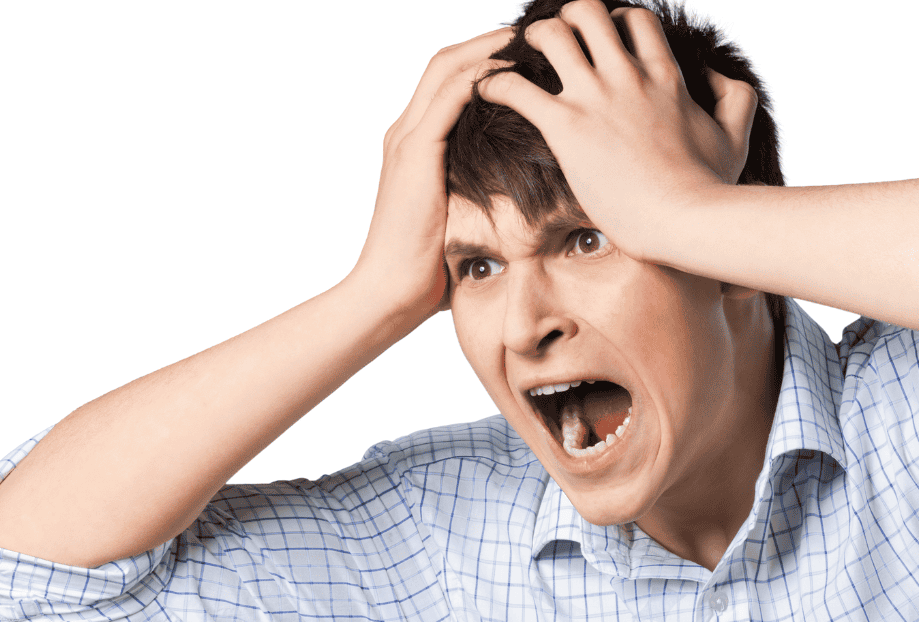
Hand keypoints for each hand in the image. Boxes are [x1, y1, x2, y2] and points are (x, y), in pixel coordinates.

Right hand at [352, 27, 512, 313]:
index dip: (483, 60)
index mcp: (414, 145)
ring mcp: (406, 141)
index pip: (448, 82)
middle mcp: (405, 133)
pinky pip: (446, 100)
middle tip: (529, 31)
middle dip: (486, 42)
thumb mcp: (461, 220)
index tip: (524, 53)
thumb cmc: (428, 270)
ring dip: (486, 49)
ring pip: (446, 70)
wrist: (389, 294)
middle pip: (446, 62)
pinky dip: (476, 78)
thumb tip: (526, 203)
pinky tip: (508, 69)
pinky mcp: (414, 155)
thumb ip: (480, 197)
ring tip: (523, 37)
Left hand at [477, 0, 756, 263]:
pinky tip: (486, 91)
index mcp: (664, 75)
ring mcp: (595, 99)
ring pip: (550, 34)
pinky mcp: (567, 128)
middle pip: (587, 11)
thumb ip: (734, 97)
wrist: (689, 221)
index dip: (612, 23)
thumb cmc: (713, 188)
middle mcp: (627, 76)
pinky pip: (516, 87)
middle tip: (552, 45)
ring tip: (516, 59)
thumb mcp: (736, 134)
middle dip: (566, 20)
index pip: (633, 20)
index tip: (599, 44)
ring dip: (529, 41)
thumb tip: (716, 76)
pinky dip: (494, 83)